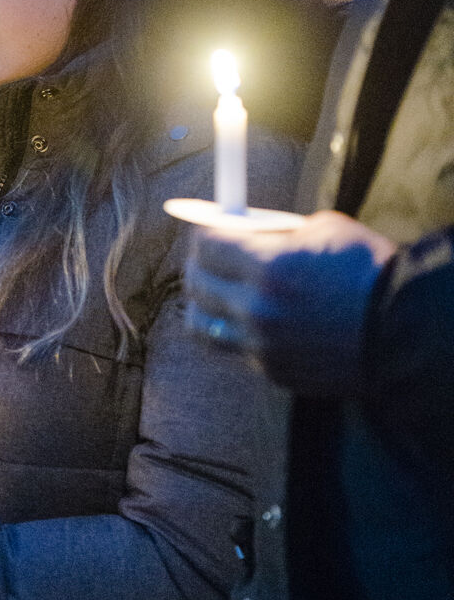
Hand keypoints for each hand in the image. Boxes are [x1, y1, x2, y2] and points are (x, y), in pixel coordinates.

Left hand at [184, 211, 396, 396]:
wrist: (403, 330)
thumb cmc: (368, 271)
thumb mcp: (324, 230)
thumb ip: (277, 231)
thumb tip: (246, 228)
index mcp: (267, 267)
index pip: (206, 245)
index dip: (205, 232)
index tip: (208, 229)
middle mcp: (256, 310)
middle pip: (196, 284)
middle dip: (199, 264)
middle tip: (207, 259)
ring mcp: (262, 346)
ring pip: (203, 326)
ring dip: (206, 304)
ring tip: (218, 294)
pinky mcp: (273, 371)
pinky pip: (236, 349)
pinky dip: (237, 333)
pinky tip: (252, 321)